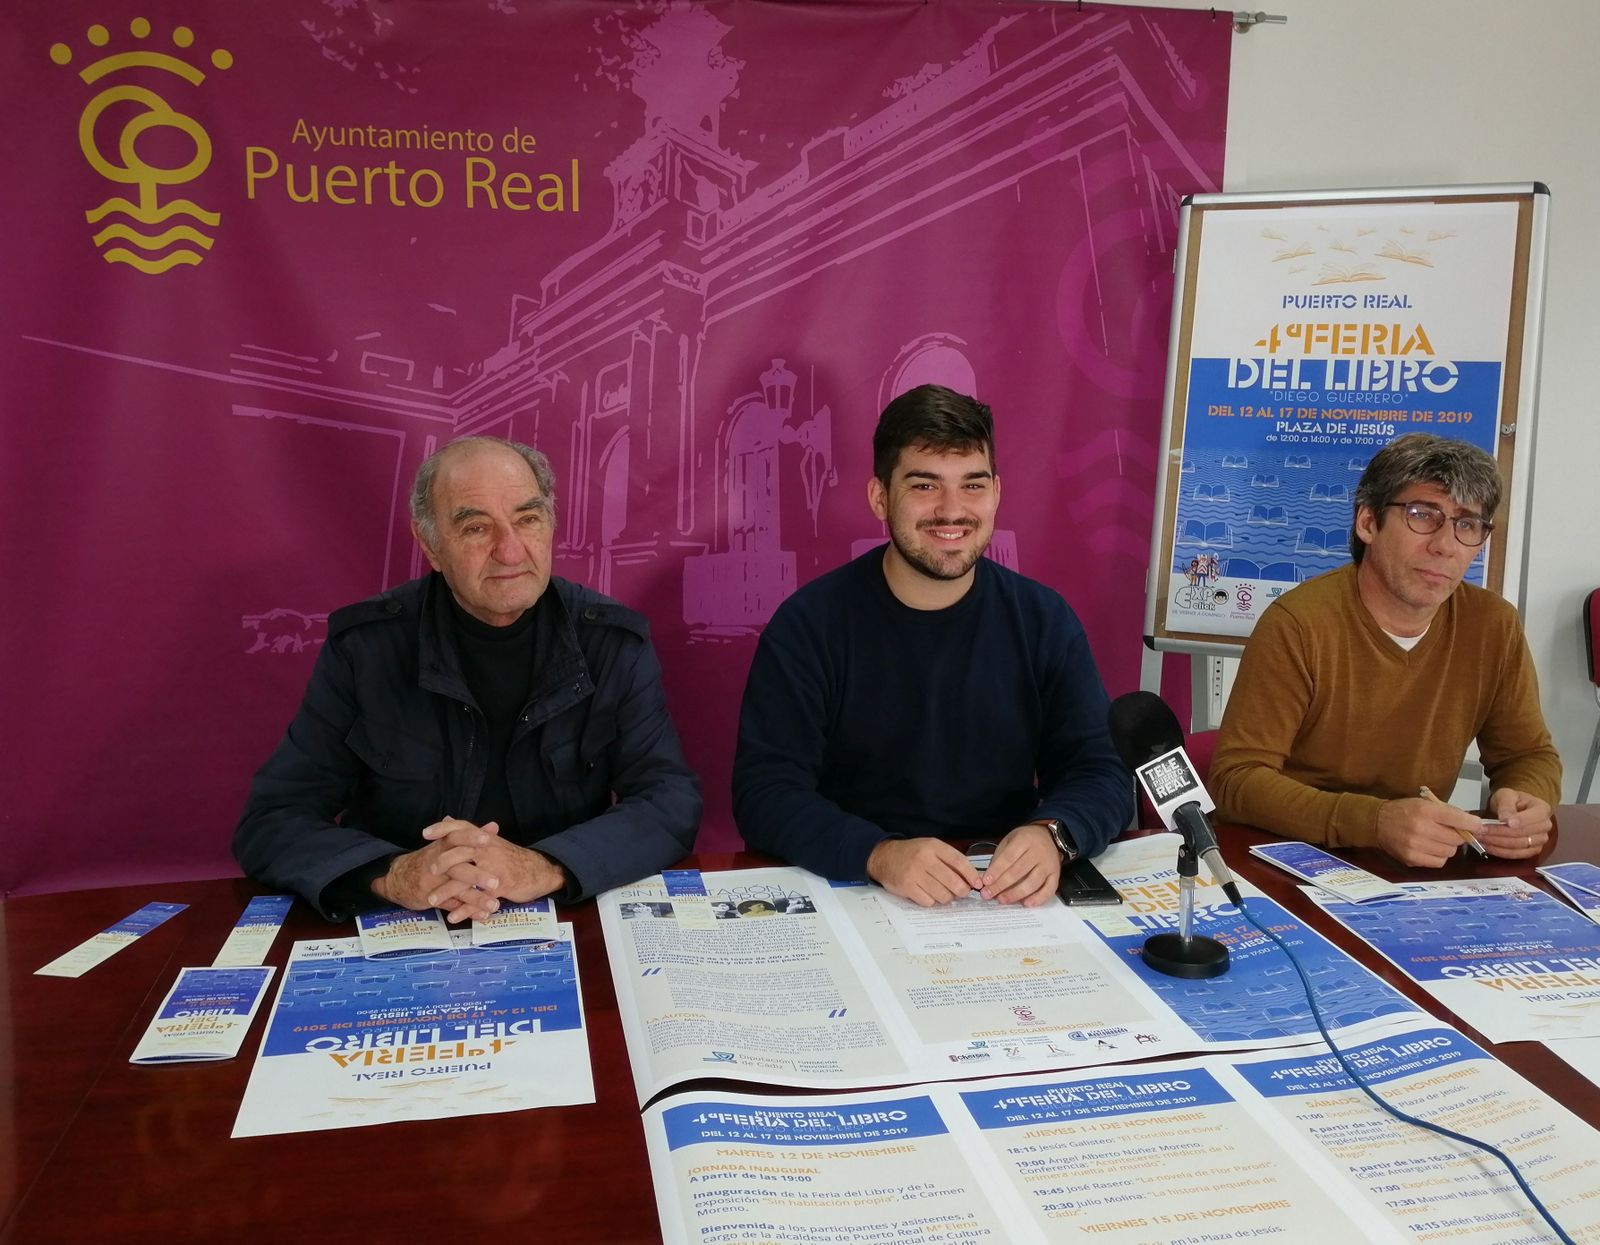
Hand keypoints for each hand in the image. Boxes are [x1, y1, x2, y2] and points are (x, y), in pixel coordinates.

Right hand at [371, 817, 502, 919]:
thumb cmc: (428, 859)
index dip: (471, 837)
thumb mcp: (445, 844)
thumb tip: (494, 826)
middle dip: (477, 876)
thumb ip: (471, 836)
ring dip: (476, 899)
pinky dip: (468, 912)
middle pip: (458, 868)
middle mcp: (438, 865)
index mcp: (442, 847)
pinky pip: (452, 906)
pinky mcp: (434, 899)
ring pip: (457, 891)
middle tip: (496, 882)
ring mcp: (435, 883)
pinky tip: (483, 916)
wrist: (397, 879)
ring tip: (494, 905)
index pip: (456, 838)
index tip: (488, 839)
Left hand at [421, 819, 567, 922]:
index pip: (462, 828)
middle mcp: (489, 850)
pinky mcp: (502, 886)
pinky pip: (479, 898)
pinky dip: (466, 909)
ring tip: (431, 900)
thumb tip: (448, 819)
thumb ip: (468, 833)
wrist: (539, 871)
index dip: (443, 829)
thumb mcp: (492, 841)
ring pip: (467, 879)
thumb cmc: (511, 858)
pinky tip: (453, 916)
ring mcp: (495, 869)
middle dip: (443, 861)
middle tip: (429, 871)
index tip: (425, 833)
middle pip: (462, 852)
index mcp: (485, 839)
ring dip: (448, 891)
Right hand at [867, 837, 980, 906]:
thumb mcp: (931, 848)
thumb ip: (950, 860)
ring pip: (943, 895)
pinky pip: (928, 902)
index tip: (978, 883)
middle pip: (953, 882)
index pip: (959, 862)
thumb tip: (971, 878)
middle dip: (962, 891)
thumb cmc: (912, 854)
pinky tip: (928, 893)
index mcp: (933, 847)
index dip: (971, 875)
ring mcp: (915, 874)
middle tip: (961, 892)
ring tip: (942, 891)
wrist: (884, 857)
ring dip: (946, 897)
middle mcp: (924, 859)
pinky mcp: (907, 887)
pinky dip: (932, 901)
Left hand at [978, 823, 1060, 906]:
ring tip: (1002, 899)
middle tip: (989, 894)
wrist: (1049, 837)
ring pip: (1033, 882)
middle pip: (1019, 872)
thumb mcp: (1009, 840)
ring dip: (1016, 894)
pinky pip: (1049, 889)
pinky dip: (1038, 898)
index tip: (986, 881)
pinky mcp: (1056, 875)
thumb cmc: (1026, 840)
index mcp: (1024, 840)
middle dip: (1001, 885)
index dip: (996, 871)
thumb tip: (989, 878)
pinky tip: (1026, 903)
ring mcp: (1048, 865)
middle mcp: (1038, 852)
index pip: (1008, 858)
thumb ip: (999, 857)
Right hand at [1375, 798, 1482, 867]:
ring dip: (1448, 847)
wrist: (1377, 822)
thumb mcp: (1425, 804)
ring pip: (1449, 853)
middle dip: (1457, 836)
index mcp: (1426, 810)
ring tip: (1437, 841)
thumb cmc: (1405, 811)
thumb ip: (1449, 813)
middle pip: (1456, 839)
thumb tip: (1474, 825)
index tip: (1478, 826)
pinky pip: (1438, 862)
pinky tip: (1429, 849)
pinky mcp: (1411, 859)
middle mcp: (1421, 828)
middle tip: (1449, 833)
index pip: (1458, 819)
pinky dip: (1438, 856)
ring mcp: (1415, 846)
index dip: (1473, 824)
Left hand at [1479, 788, 1552, 858]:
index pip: (1535, 816)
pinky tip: (1487, 846)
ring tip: (1481, 837)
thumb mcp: (1506, 795)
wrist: (1513, 808)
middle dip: (1501, 833)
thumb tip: (1505, 818)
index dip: (1521, 820)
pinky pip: (1517, 854)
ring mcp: (1540, 840)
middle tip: (1482, 830)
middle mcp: (1545, 826)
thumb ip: (1506, 805)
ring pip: (1520, 846)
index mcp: (1542, 809)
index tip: (1505, 822)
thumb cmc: (1511, 800)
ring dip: (1498, 843)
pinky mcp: (1532, 850)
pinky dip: (1501, 852)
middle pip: (1525, 834)